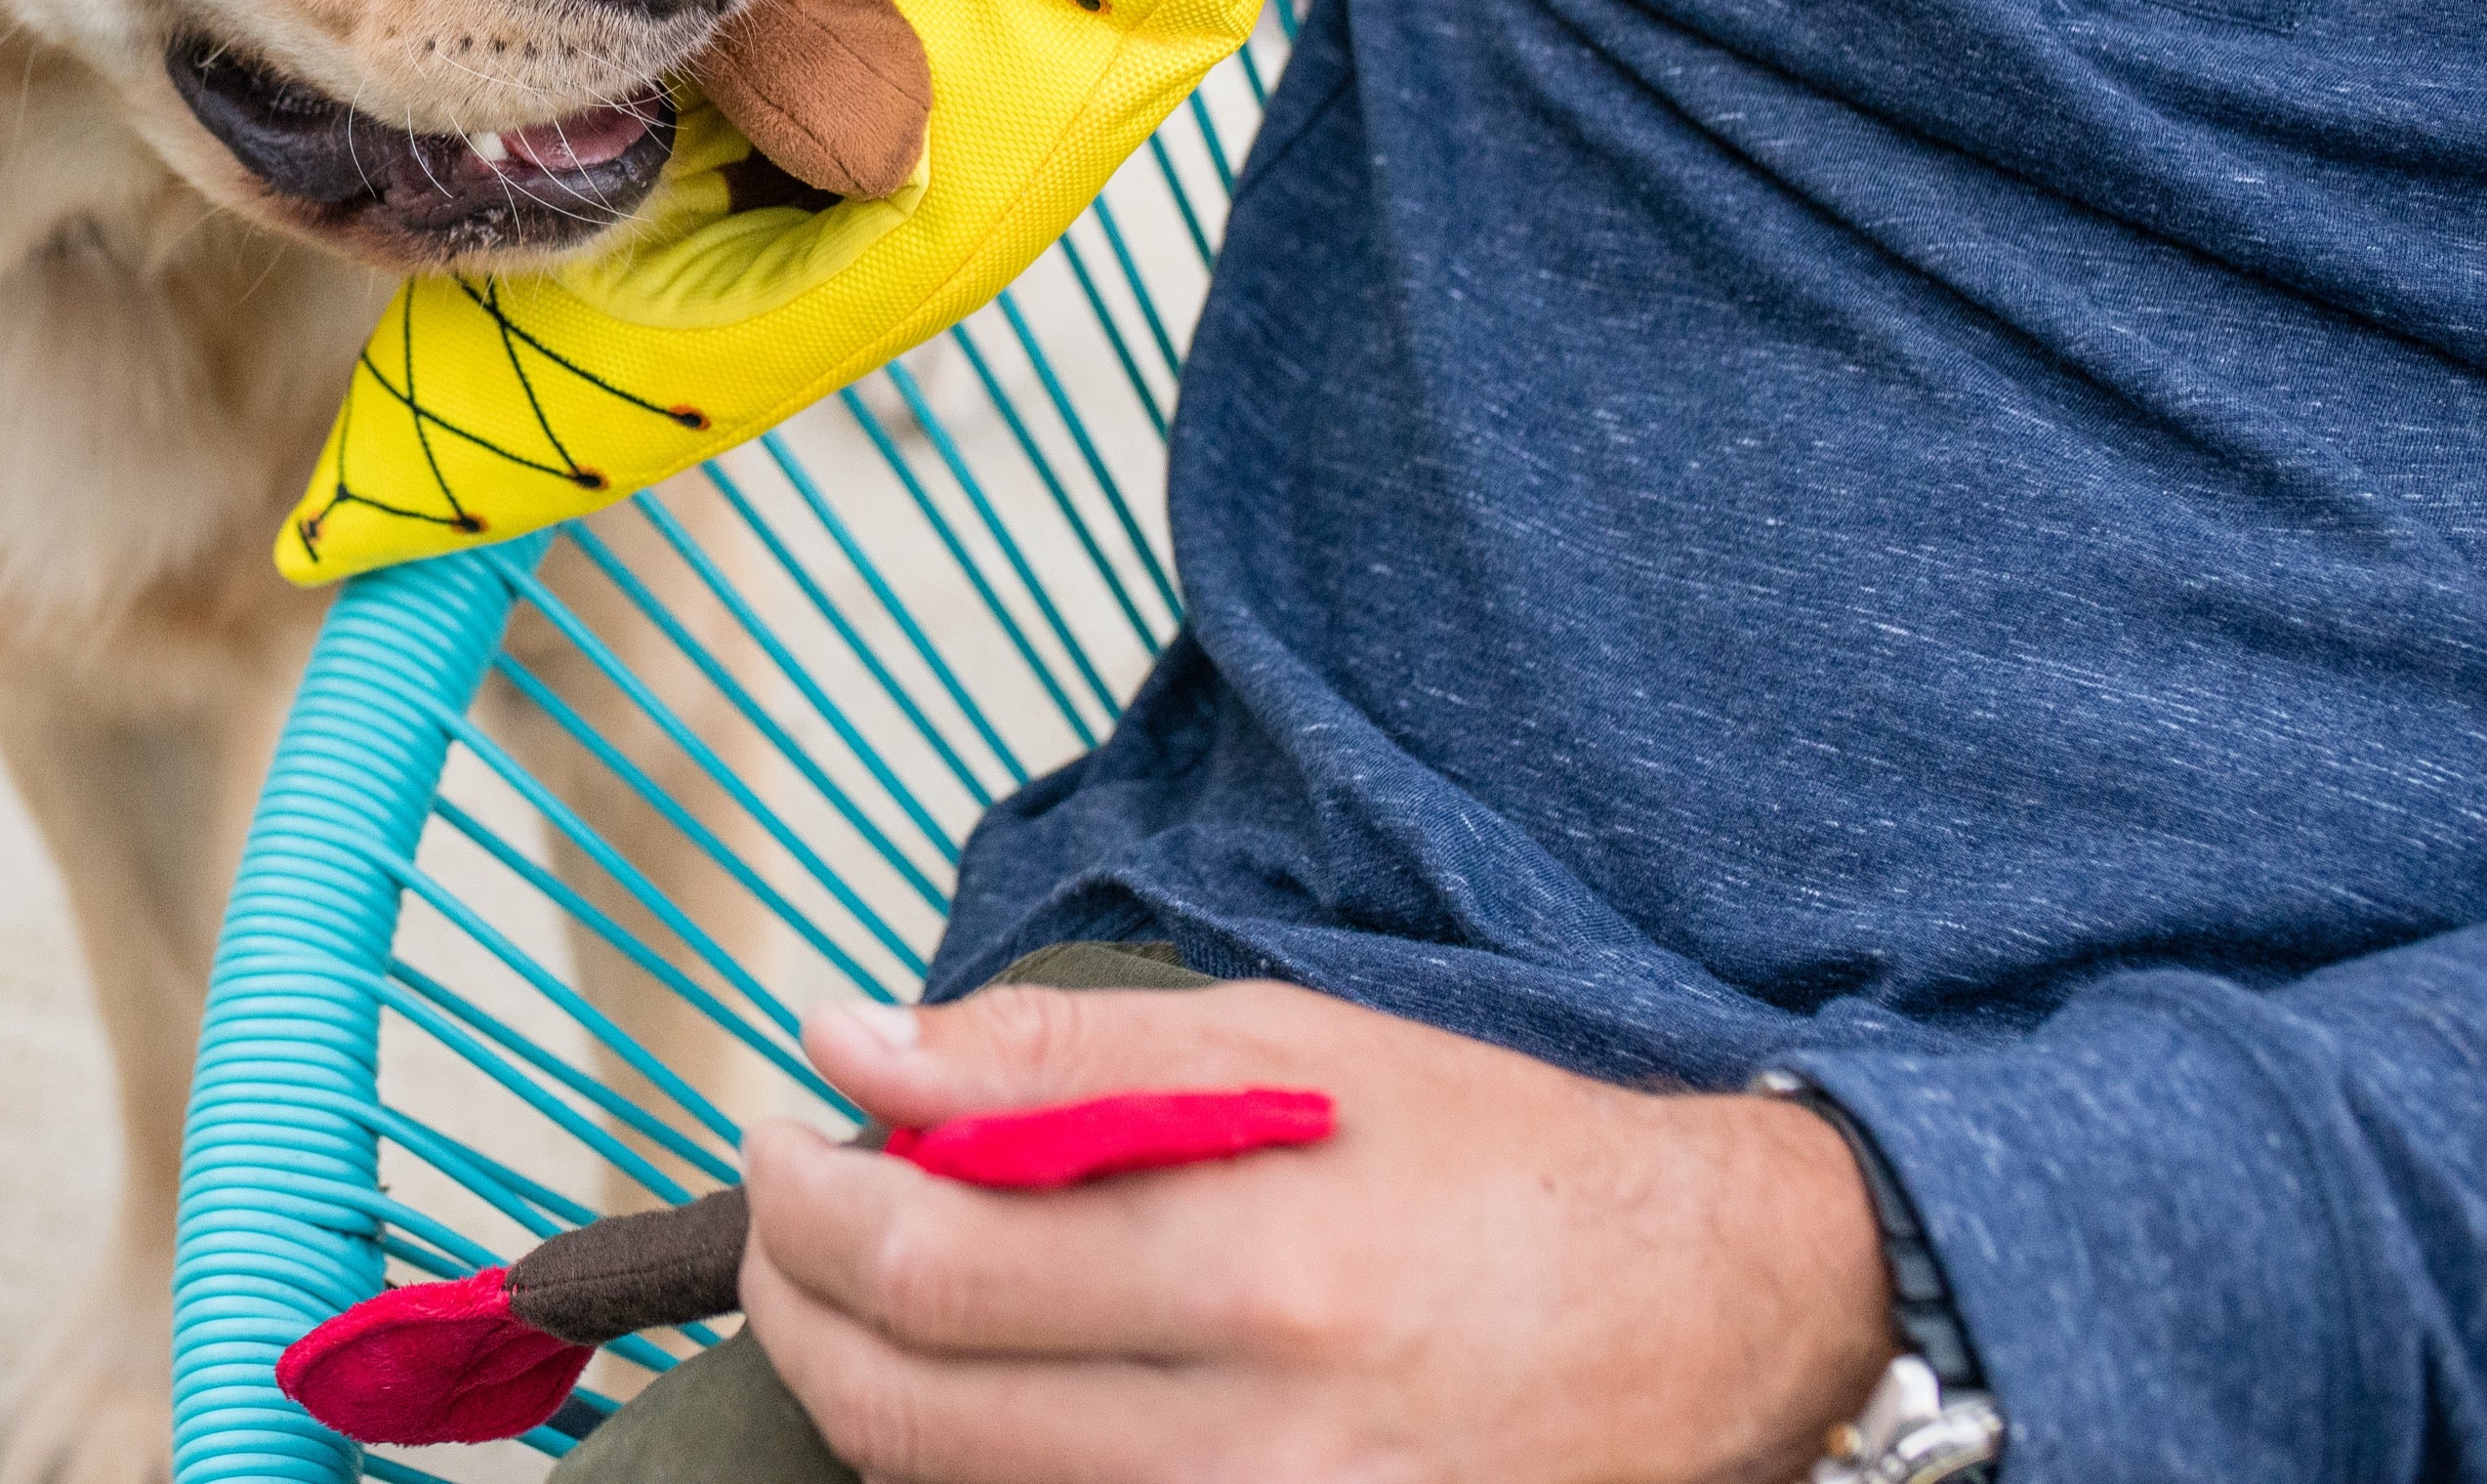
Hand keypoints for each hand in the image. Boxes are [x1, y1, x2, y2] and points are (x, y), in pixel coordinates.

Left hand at [740, 979, 1892, 1483]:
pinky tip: (984, 1377)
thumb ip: (1045, 1054)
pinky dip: (977, 1466)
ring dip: (870, 1386)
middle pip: (914, 1411)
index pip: (929, 1263)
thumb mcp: (1285, 1045)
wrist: (1709, 1319)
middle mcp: (1263, 1445)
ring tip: (875, 1283)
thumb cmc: (1488, 1158)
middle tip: (786, 1218)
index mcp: (1261, 1272)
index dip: (803, 1203)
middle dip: (799, 1302)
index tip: (777, 1140)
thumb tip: (844, 1044)